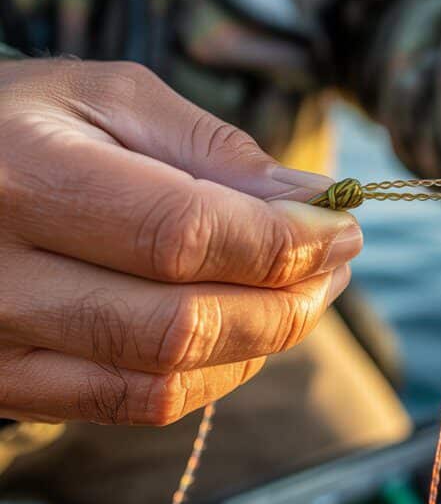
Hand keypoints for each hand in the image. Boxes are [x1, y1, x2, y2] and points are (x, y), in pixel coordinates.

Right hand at [0, 60, 360, 424]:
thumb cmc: (27, 123)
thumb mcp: (113, 99)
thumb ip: (216, 149)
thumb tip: (314, 200)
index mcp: (24, 175)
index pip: (184, 234)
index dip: (283, 241)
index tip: (343, 226)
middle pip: (181, 322)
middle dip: (288, 298)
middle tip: (336, 262)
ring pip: (165, 377)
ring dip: (263, 340)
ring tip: (304, 290)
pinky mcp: (8, 383)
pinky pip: (135, 404)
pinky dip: (217, 374)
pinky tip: (248, 329)